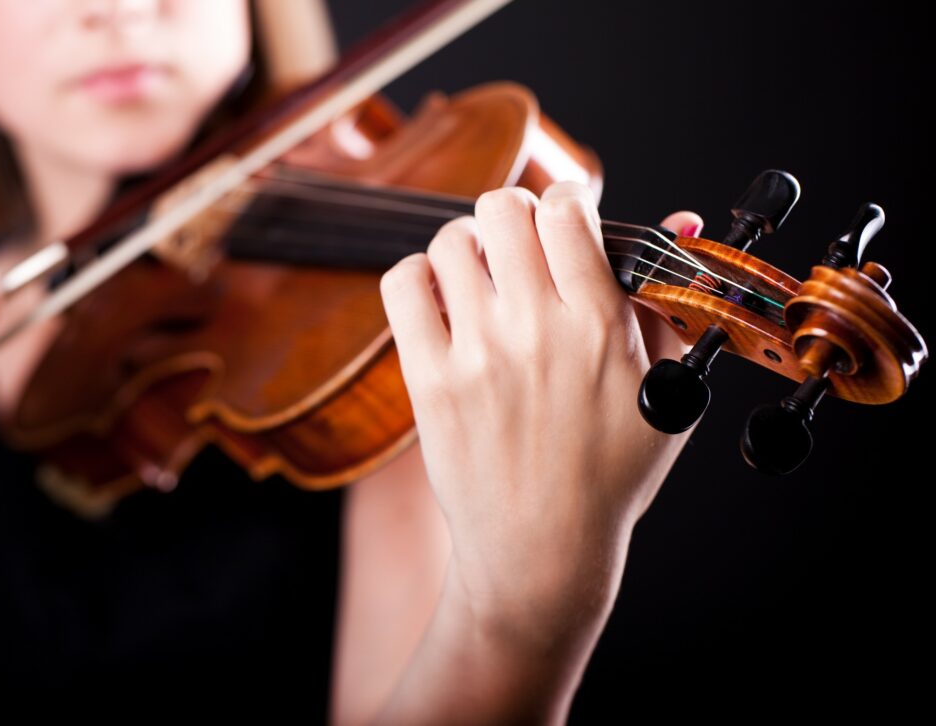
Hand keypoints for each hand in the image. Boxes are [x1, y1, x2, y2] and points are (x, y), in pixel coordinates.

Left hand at [379, 181, 702, 651]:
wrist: (541, 550)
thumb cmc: (608, 476)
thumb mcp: (664, 391)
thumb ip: (663, 301)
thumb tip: (677, 219)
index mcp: (599, 327)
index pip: (568, 211)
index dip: (566, 201)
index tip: (565, 218)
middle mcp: (535, 331)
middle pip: (504, 208)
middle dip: (515, 214)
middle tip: (519, 244)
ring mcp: (476, 355)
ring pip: (451, 241)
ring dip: (467, 246)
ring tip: (479, 276)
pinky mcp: (429, 381)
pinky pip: (403, 286)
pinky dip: (418, 277)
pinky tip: (440, 299)